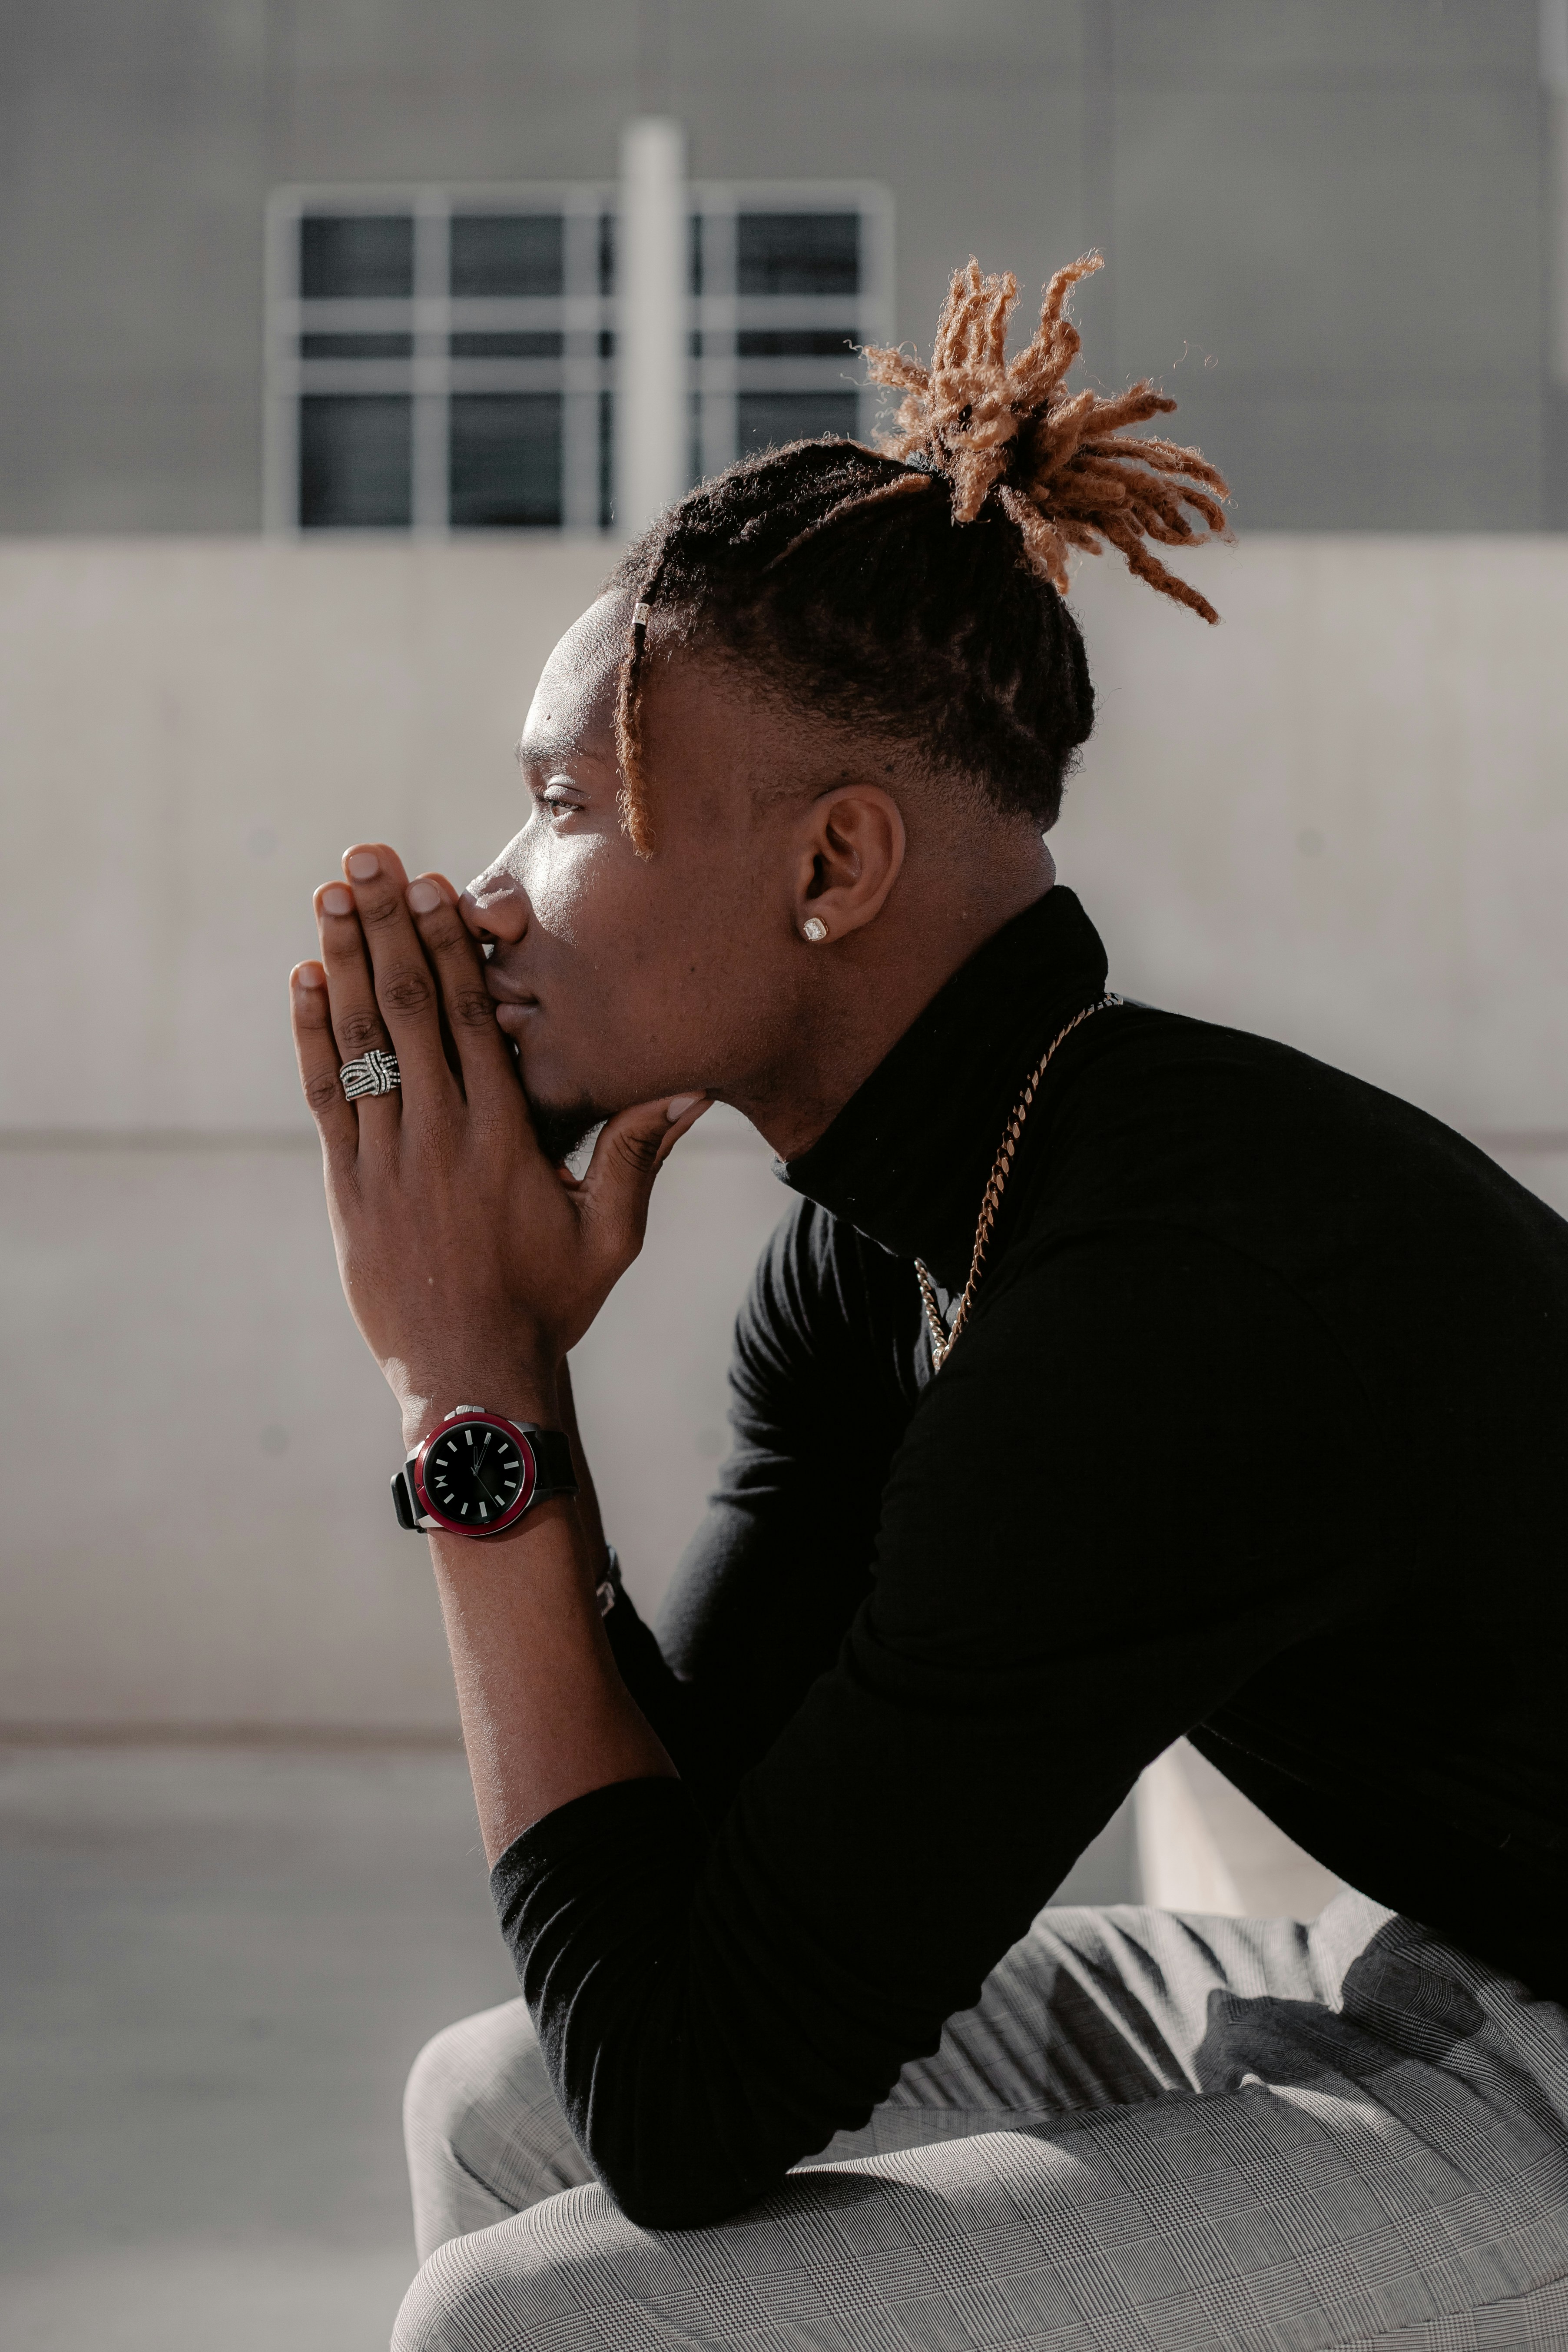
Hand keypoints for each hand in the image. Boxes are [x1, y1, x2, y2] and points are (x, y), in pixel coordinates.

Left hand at [288, 842, 708, 1441]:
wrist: (471, 1378)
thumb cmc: (548, 1305)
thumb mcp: (609, 1235)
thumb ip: (637, 1156)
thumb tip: (687, 1088)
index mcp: (504, 1137)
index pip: (473, 1018)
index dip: (448, 944)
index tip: (432, 885)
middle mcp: (441, 1135)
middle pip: (410, 1008)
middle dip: (386, 925)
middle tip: (367, 857)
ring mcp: (387, 1159)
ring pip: (361, 1040)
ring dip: (344, 959)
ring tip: (330, 893)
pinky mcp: (349, 1186)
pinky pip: (325, 1094)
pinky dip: (313, 1033)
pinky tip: (305, 979)